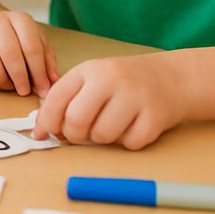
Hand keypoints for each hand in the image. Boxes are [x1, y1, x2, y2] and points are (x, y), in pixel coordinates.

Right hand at [0, 9, 59, 96]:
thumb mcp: (38, 42)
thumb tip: (52, 82)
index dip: (39, 72)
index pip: (31, 47)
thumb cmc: (18, 38)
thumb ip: (47, 61)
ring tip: (10, 85)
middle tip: (24, 91)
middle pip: (9, 53)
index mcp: (20, 20)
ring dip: (2, 81)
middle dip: (19, 77)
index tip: (43, 89)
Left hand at [34, 53, 185, 149]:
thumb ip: (67, 99)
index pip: (56, 98)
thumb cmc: (123, 83)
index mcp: (89, 70)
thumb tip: (42, 130)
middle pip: (76, 120)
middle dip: (73, 135)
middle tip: (80, 134)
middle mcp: (111, 79)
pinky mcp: (157, 115)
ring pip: (102, 135)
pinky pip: (130, 143)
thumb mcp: (93, 80)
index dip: (46, 121)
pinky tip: (133, 127)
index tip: (43, 134)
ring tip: (112, 125)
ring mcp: (135, 96)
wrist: (172, 77)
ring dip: (103, 139)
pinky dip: (128, 142)